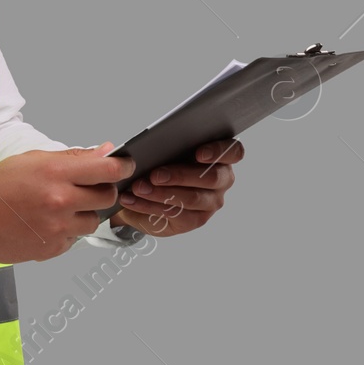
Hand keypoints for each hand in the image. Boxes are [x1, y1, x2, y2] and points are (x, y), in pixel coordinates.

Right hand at [0, 143, 135, 263]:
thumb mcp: (30, 160)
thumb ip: (70, 158)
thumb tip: (103, 152)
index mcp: (55, 173)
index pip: (106, 169)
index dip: (122, 166)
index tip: (126, 165)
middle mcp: (60, 201)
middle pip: (107, 197)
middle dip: (102, 190)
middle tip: (86, 187)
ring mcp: (58, 228)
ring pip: (93, 220)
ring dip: (84, 213)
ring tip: (58, 206)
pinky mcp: (52, 249)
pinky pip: (74, 238)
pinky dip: (66, 230)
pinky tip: (44, 221)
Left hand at [110, 139, 243, 236]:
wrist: (141, 191)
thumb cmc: (156, 162)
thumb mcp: (155, 149)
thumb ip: (153, 144)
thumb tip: (130, 147)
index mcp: (218, 156)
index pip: (233, 152)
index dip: (219, 151)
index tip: (199, 154)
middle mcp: (221, 180)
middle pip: (213, 177)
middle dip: (181, 175)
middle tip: (155, 174)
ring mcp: (210, 202)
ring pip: (193, 198)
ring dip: (162, 193)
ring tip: (138, 187)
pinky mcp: (194, 220)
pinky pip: (175, 214)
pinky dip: (149, 205)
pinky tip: (132, 199)